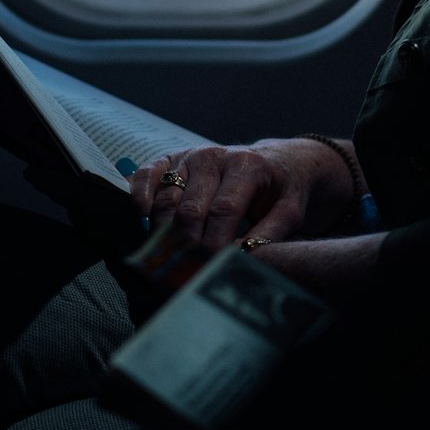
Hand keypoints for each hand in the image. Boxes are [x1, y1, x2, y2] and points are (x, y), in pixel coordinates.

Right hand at [128, 138, 339, 251]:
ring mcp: (189, 155)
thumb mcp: (289, 211)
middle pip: (191, 208)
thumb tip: (240, 260)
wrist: (274, 159)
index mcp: (246, 166)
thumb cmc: (281, 190)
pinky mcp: (172, 158)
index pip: (223, 210)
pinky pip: (148, 173)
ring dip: (163, 231)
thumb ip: (268, 236)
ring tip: (164, 259)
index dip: (215, 244)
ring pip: (167, 196)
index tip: (209, 272)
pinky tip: (141, 217)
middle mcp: (214, 156)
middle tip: (185, 274)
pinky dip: (140, 194)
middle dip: (188, 245)